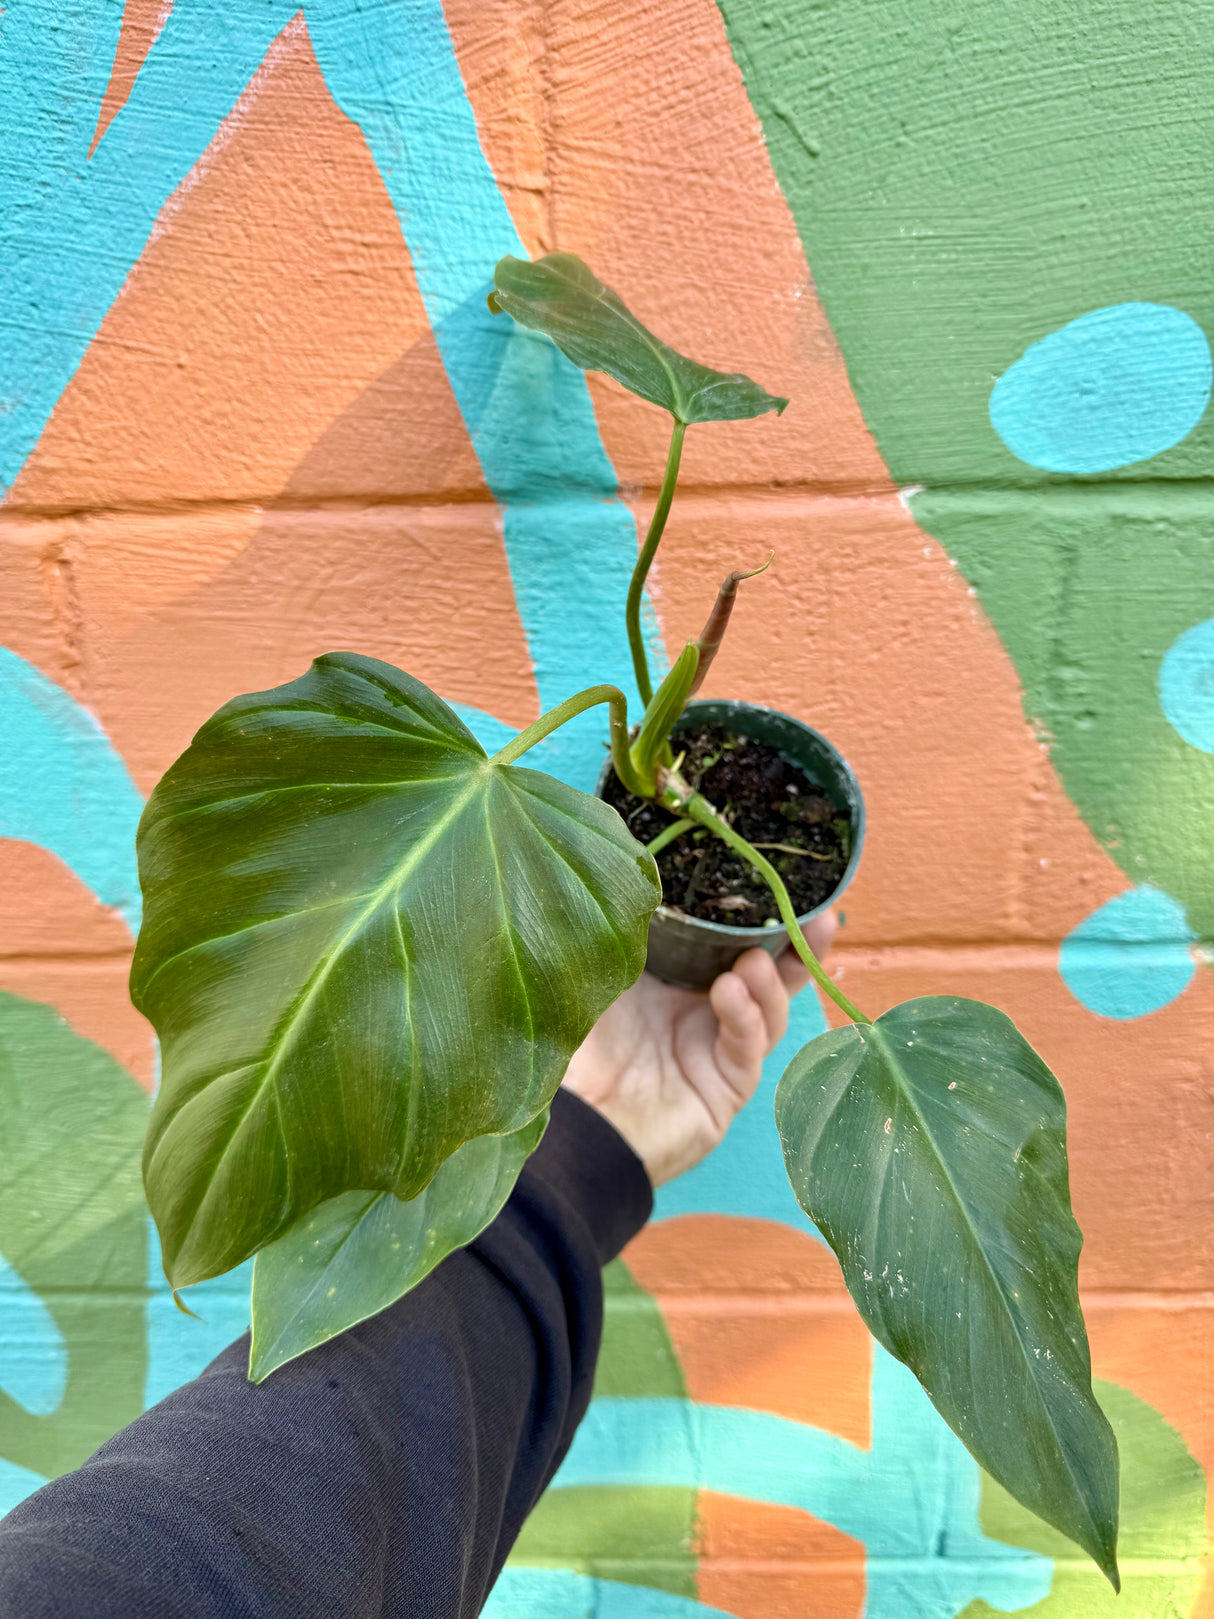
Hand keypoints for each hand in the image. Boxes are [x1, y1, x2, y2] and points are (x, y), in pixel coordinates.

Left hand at [561, 911, 836, 1186]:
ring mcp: (720, 1052)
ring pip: (770, 1012)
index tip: (793, 887)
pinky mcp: (727, 1089)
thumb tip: (661, 864)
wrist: (571, 1115)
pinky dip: (745, 1019)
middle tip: (821, 918)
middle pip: (772, 977)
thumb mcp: (608, 966)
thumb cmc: (580, 1037)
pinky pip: (748, 1049)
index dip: (766, 919)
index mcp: (681, 977)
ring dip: (769, 983)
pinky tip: (730, 993)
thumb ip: (641, 925)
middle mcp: (707, 1012)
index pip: (736, 943)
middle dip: (801, 949)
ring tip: (753, 961)